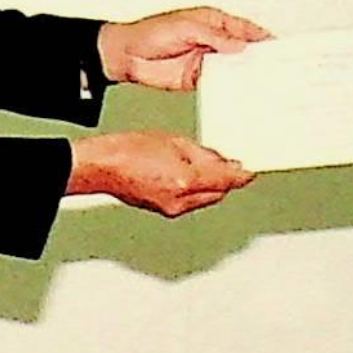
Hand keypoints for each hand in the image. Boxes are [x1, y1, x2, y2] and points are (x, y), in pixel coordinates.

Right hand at [68, 131, 254, 216]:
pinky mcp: (164, 211)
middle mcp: (181, 200)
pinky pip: (190, 202)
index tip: (250, 171)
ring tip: (204, 165)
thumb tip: (222, 161)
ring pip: (205, 199)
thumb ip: (204, 154)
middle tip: (230, 164)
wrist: (102, 166)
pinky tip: (189, 175)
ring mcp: (172, 209)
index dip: (242, 176)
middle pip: (218, 194)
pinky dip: (196, 190)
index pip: (227, 181)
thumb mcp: (174, 141)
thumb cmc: (129, 150)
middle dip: (226, 180)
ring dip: (211, 185)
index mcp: (185, 180)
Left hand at [98, 7, 270, 90]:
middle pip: (243, 50)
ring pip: (233, 68)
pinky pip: (219, 84)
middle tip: (277, 70)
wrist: (126, 56)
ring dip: (246, 75)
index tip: (279, 48)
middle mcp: (213, 41)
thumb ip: (213, 36)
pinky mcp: (198, 78)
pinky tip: (240, 95)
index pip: (244, 29)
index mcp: (213, 22)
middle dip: (259, 59)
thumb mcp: (185, 27)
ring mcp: (206, 60)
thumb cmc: (150, 32)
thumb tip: (238, 44)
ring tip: (264, 85)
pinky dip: (230, 89)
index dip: (262, 38)